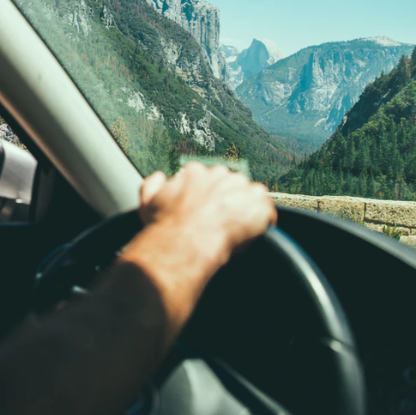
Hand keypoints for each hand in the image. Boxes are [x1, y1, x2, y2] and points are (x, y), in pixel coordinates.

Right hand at [138, 163, 276, 262]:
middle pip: (229, 184)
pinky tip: (253, 234)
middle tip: (220, 221)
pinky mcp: (259, 205)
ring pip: (249, 195)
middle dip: (227, 200)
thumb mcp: (147, 201)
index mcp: (195, 172)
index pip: (207, 178)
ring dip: (245, 209)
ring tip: (235, 229)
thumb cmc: (165, 225)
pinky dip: (263, 222)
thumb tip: (159, 177)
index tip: (204, 211)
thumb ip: (152, 183)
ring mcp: (241, 188)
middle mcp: (219, 174)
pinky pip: (268, 211)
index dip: (206, 196)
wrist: (183, 242)